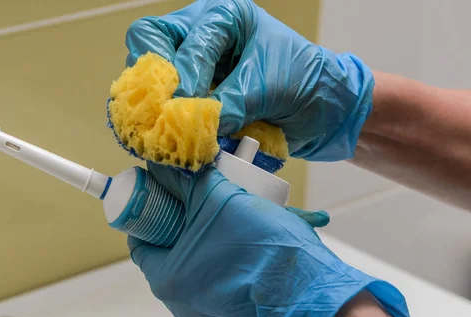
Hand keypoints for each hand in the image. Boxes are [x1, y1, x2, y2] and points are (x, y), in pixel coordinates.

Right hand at [125, 0, 374, 160]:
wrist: (326, 113)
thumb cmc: (309, 82)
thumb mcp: (271, 85)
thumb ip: (230, 103)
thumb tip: (193, 128)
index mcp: (223, 19)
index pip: (179, 37)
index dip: (181, 73)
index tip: (187, 105)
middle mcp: (202, 38)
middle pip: (149, 43)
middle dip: (153, 80)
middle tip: (160, 112)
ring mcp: (196, 70)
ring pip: (152, 77)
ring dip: (156, 105)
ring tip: (165, 130)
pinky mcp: (197, 99)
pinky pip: (166, 106)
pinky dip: (167, 124)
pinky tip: (173, 139)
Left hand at [128, 164, 412, 316]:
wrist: (316, 302)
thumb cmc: (263, 255)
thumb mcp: (221, 202)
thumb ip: (189, 181)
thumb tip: (166, 164)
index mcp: (167, 279)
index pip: (142, 236)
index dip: (152, 205)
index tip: (165, 186)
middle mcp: (183, 301)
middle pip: (176, 243)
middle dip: (194, 210)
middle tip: (211, 187)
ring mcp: (211, 310)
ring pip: (206, 255)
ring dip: (221, 226)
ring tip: (244, 202)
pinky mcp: (237, 312)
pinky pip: (229, 272)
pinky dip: (238, 248)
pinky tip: (262, 230)